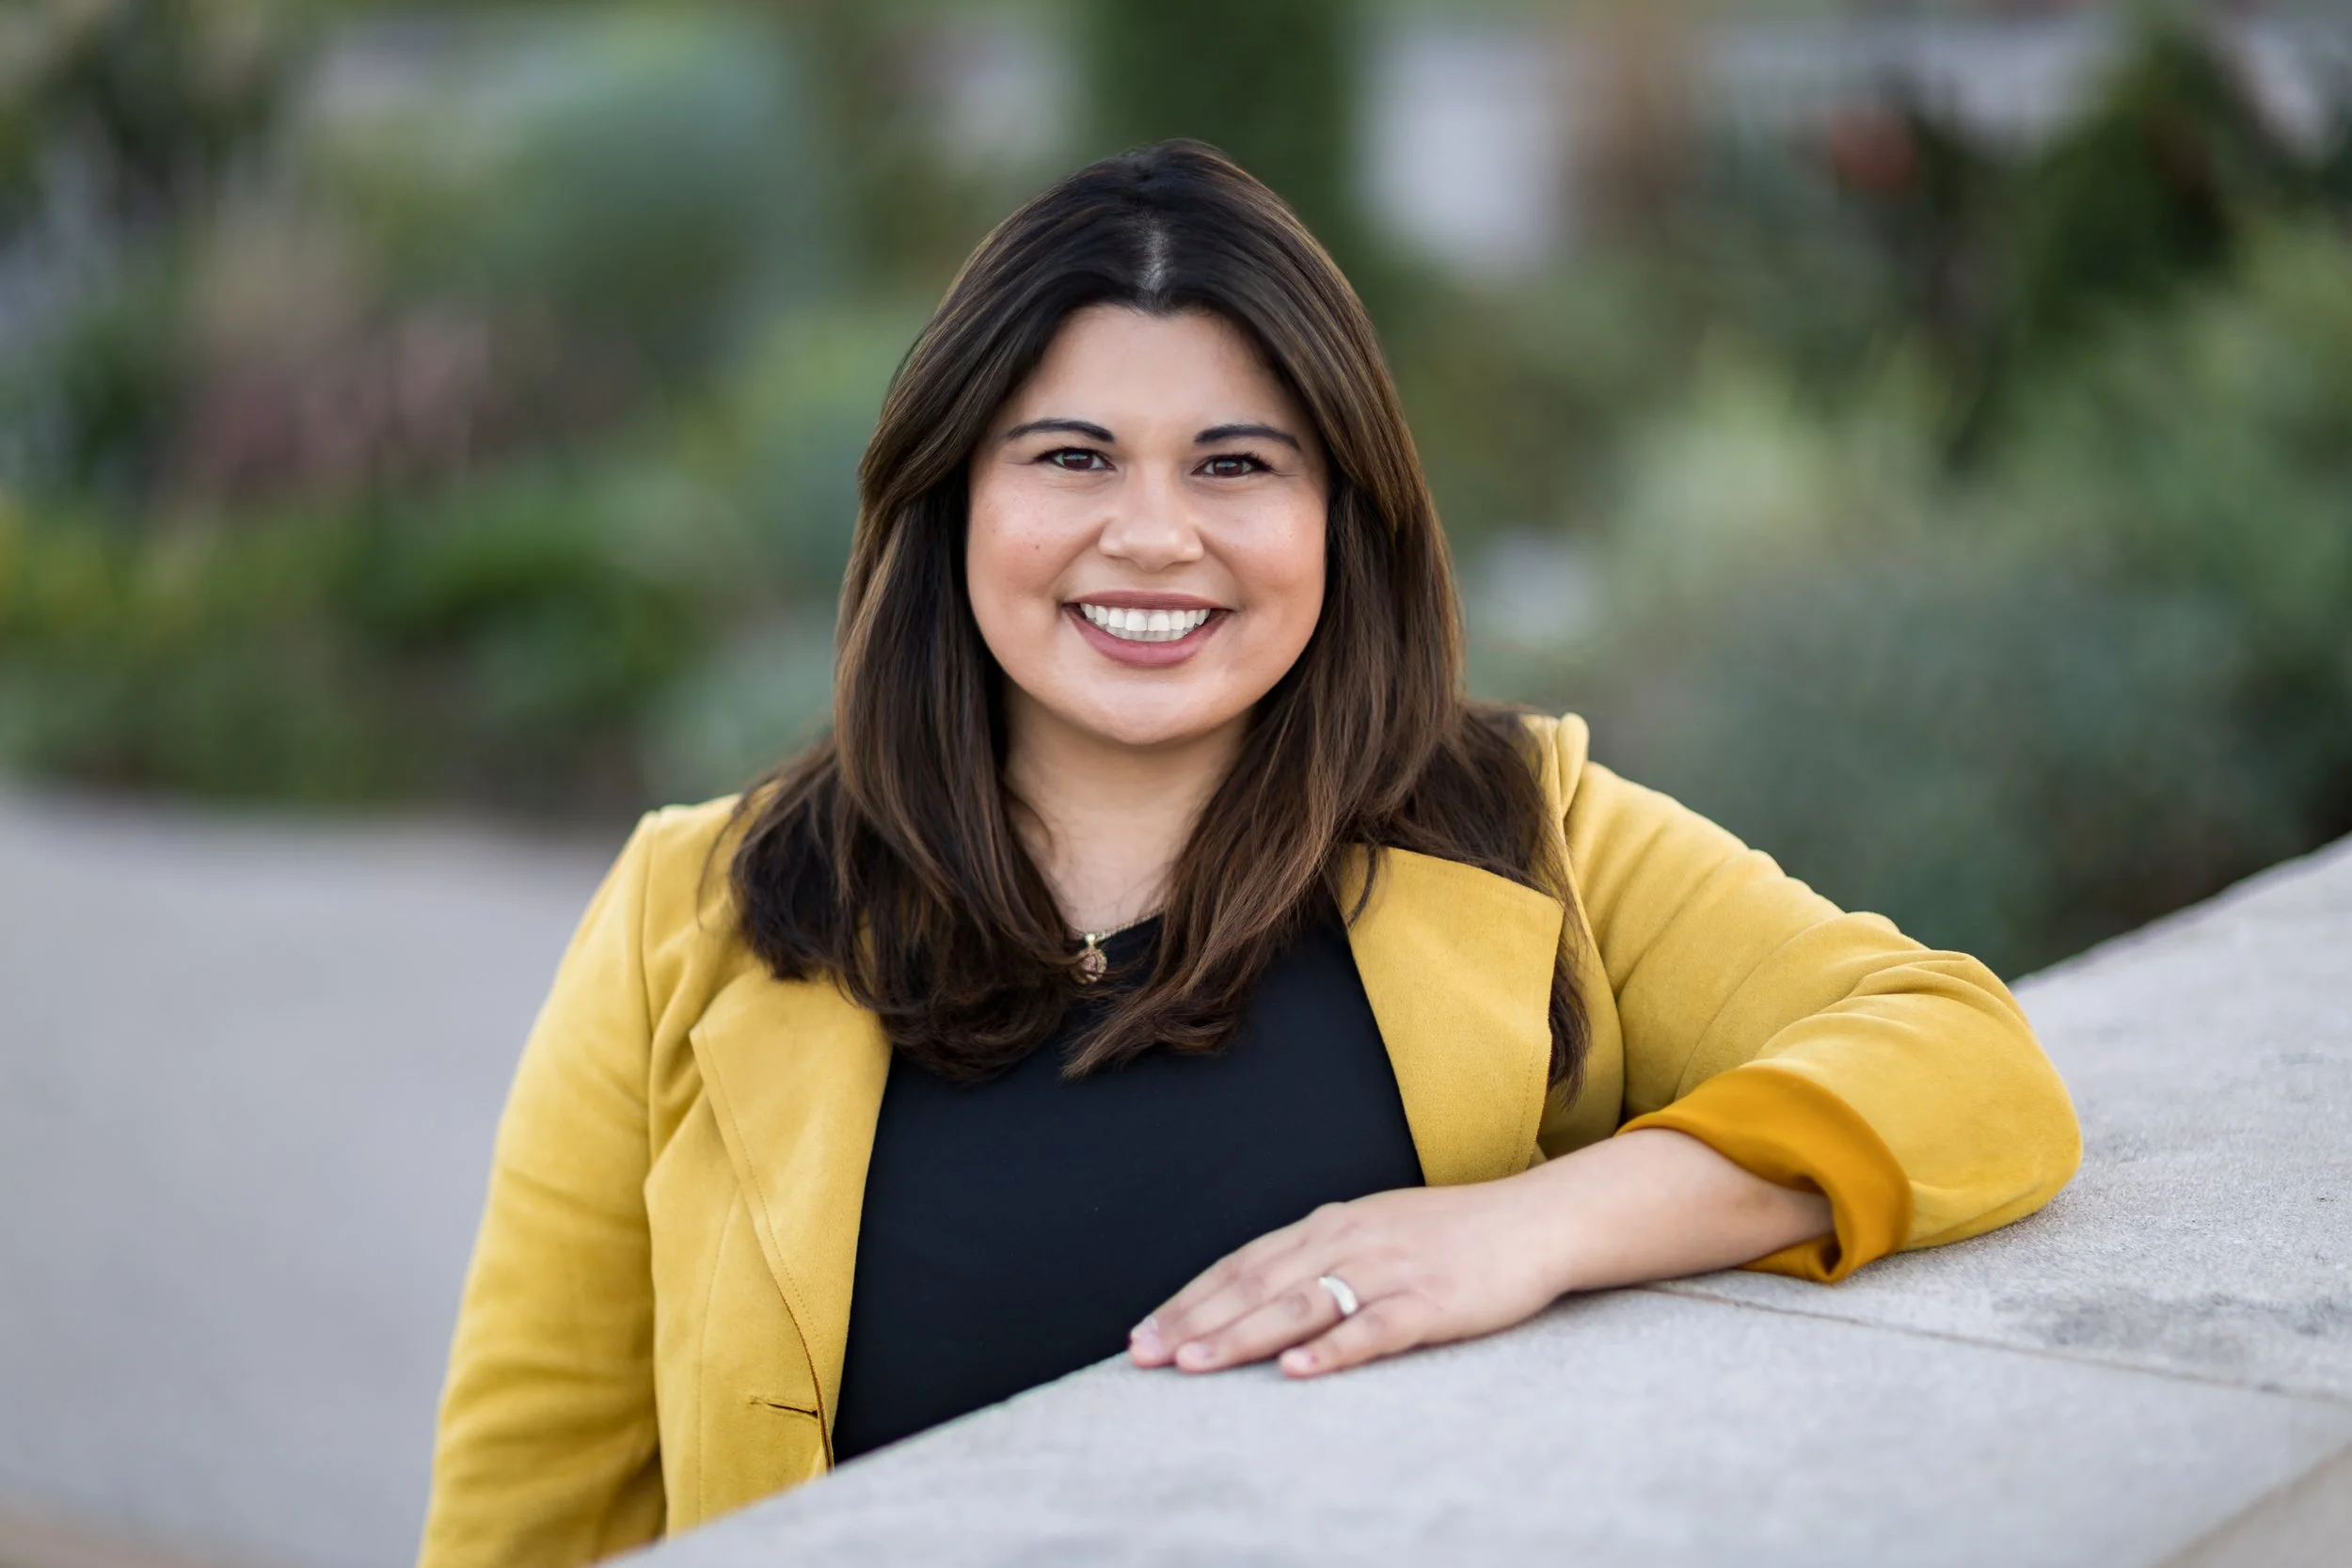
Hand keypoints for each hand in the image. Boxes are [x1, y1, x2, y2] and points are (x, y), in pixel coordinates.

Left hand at [1127, 1179, 1572, 1379]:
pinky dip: (1332, 1349)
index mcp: (1329, 1224)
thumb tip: (1254, 1291)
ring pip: (1302, 1304)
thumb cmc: (1449, 1234)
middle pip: (1257, 1284)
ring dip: (1243, 1336)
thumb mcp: (1372, 1230)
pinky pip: (1374, 1328)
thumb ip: (1317, 1257)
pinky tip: (1297, 1369)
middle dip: (1196, 1321)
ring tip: (1196, 1364)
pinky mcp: (1432, 1301)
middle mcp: (1349, 1241)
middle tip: (1145, 1356)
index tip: (1144, 1333)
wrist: (1534, 1221)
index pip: (1241, 1263)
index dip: (1189, 1299)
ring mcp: (1390, 1270)